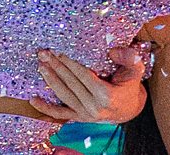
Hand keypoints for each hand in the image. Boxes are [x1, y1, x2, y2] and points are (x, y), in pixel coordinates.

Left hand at [29, 46, 148, 123]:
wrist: (129, 109)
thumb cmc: (129, 86)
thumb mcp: (136, 70)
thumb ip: (129, 58)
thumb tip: (113, 50)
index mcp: (107, 95)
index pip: (83, 76)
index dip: (70, 63)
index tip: (58, 51)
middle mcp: (94, 107)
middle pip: (71, 83)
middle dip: (56, 67)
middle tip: (44, 53)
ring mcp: (85, 114)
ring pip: (64, 95)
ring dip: (50, 80)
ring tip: (40, 65)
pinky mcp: (79, 118)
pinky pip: (60, 114)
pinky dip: (45, 108)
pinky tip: (33, 100)